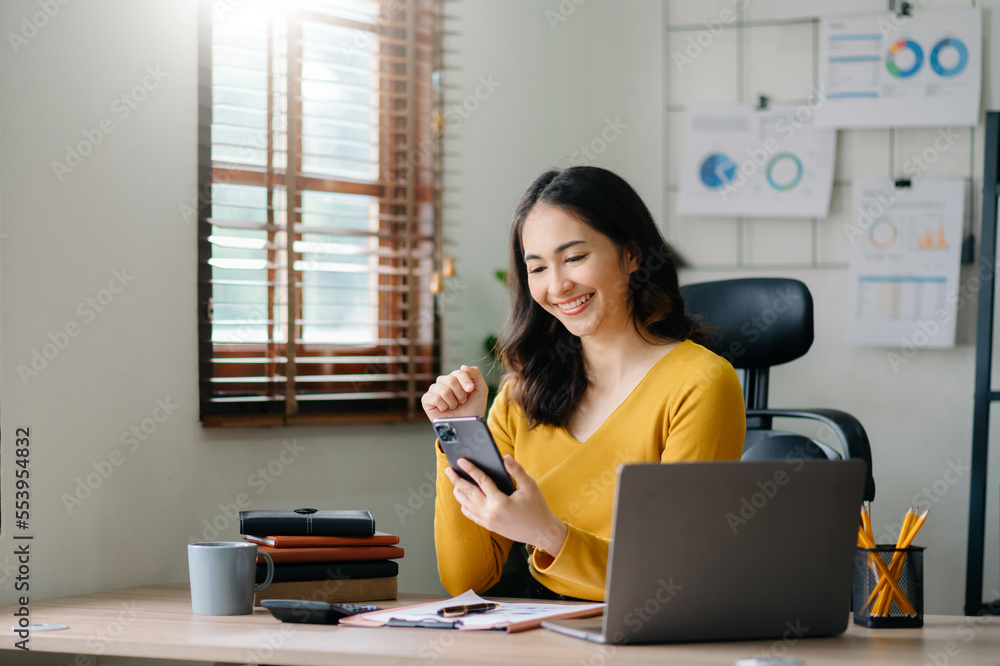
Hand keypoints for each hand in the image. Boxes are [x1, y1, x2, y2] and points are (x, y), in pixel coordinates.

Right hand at [421, 365, 488, 419]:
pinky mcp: (426, 400)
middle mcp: (443, 382)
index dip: (466, 381)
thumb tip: (463, 366)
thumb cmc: (473, 408)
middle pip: (451, 380)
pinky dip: (443, 406)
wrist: (468, 425)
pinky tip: (445, 409)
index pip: (459, 372)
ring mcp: (434, 390)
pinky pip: (434, 398)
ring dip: (452, 402)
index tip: (471, 390)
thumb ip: (476, 374)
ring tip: (454, 406)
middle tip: (462, 401)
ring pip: (443, 390)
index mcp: (455, 378)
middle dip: (460, 394)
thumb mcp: (481, 389)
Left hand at [445, 455, 567, 556]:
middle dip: (457, 480)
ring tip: (455, 482)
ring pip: (466, 505)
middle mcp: (490, 513)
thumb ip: (516, 471)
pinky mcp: (488, 527)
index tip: (461, 461)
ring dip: (459, 492)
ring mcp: (488, 521)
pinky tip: (464, 498)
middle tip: (448, 470)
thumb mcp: (530, 486)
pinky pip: (470, 515)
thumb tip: (505, 458)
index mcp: (500, 502)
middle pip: (468, 493)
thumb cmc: (537, 508)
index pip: (481, 481)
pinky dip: (464, 505)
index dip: (470, 469)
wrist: (541, 532)